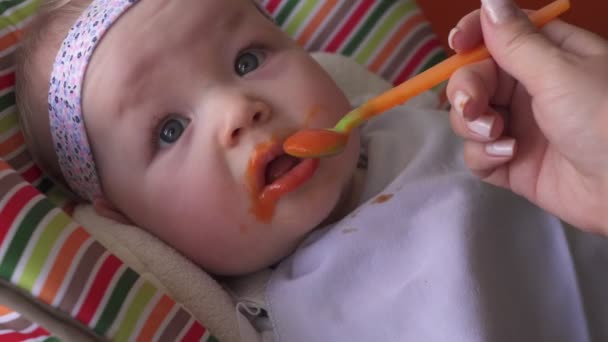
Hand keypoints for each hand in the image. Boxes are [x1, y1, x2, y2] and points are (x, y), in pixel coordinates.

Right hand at [446, 0, 607, 233]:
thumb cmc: (603, 119)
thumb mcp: (560, 72)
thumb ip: (516, 41)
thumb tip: (489, 0)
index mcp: (547, 56)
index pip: (498, 35)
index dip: (472, 36)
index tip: (455, 46)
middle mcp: (529, 88)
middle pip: (474, 77)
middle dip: (467, 90)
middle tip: (474, 107)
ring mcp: (518, 127)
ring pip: (469, 116)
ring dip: (473, 125)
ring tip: (498, 136)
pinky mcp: (510, 163)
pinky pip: (476, 153)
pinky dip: (483, 154)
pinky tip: (508, 157)